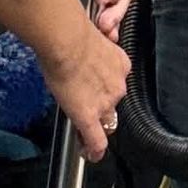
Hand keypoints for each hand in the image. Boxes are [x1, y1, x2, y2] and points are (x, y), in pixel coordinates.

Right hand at [39, 19, 131, 163]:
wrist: (67, 40)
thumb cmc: (71, 33)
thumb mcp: (90, 39)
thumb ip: (90, 53)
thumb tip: (77, 53)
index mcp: (120, 64)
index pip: (116, 84)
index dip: (105, 91)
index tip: (96, 93)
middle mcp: (118, 85)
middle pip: (113, 104)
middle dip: (100, 108)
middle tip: (83, 107)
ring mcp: (105, 103)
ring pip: (106, 122)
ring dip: (96, 126)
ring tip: (83, 132)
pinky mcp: (89, 116)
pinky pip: (96, 141)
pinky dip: (94, 150)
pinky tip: (90, 155)